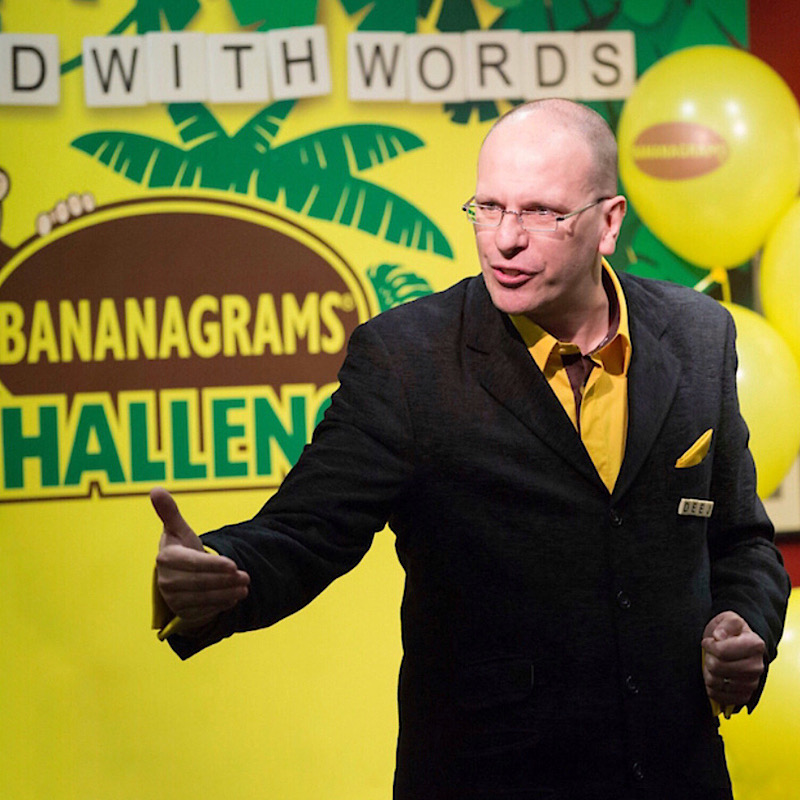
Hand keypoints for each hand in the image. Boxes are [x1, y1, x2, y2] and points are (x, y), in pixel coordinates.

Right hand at [152, 487, 249, 629]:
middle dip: (225, 580)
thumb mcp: (177, 530)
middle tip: (246, 576)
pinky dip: (221, 605)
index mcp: (167, 559)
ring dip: (227, 593)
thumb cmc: (181, 548)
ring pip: (204, 598)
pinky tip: (234, 597)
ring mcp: (174, 599)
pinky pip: (204, 610)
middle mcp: (167, 581)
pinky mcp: (183, 612)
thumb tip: (156, 489)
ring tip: (245, 587)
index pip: (192, 564)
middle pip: (200, 583)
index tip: (233, 564)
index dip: (213, 565)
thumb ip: (169, 511)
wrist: (177, 575)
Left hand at [701, 611, 765, 708]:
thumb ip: (725, 624)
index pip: (721, 651)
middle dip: (708, 658)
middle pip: (717, 667)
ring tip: (713, 665)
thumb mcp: (728, 619)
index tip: (709, 641)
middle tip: (711, 654)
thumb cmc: (731, 633)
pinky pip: (721, 698)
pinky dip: (712, 689)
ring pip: (716, 683)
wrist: (739, 646)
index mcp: (755, 645)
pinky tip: (715, 678)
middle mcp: (757, 666)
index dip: (709, 645)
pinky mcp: (745, 696)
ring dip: (709, 673)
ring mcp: (752, 683)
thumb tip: (718, 636)